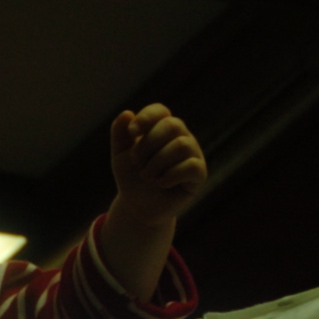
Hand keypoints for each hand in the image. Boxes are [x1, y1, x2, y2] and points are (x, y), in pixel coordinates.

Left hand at [109, 104, 206, 226]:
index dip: (147, 117)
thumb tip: (127, 113)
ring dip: (157, 163)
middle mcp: (181, 137)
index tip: (132, 132)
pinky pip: (191, 166)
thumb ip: (120, 134)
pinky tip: (161, 184)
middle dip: (148, 145)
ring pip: (181, 145)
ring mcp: (193, 154)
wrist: (138, 207)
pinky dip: (170, 176)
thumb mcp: (120, 155)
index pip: (160, 111)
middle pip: (172, 125)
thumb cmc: (132, 177)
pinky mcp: (199, 174)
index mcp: (162, 128)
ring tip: (148, 176)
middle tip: (138, 164)